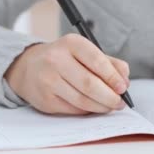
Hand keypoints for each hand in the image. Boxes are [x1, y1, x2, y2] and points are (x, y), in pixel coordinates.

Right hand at [4, 34, 130, 114]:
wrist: (28, 67)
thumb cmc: (63, 59)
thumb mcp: (84, 52)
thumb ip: (108, 62)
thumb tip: (124, 80)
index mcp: (71, 43)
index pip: (97, 61)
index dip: (113, 77)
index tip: (123, 87)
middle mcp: (56, 59)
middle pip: (90, 84)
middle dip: (110, 97)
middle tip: (120, 102)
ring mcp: (48, 80)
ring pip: (82, 100)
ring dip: (101, 106)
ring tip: (109, 106)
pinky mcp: (45, 99)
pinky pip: (73, 109)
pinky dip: (87, 110)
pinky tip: (92, 107)